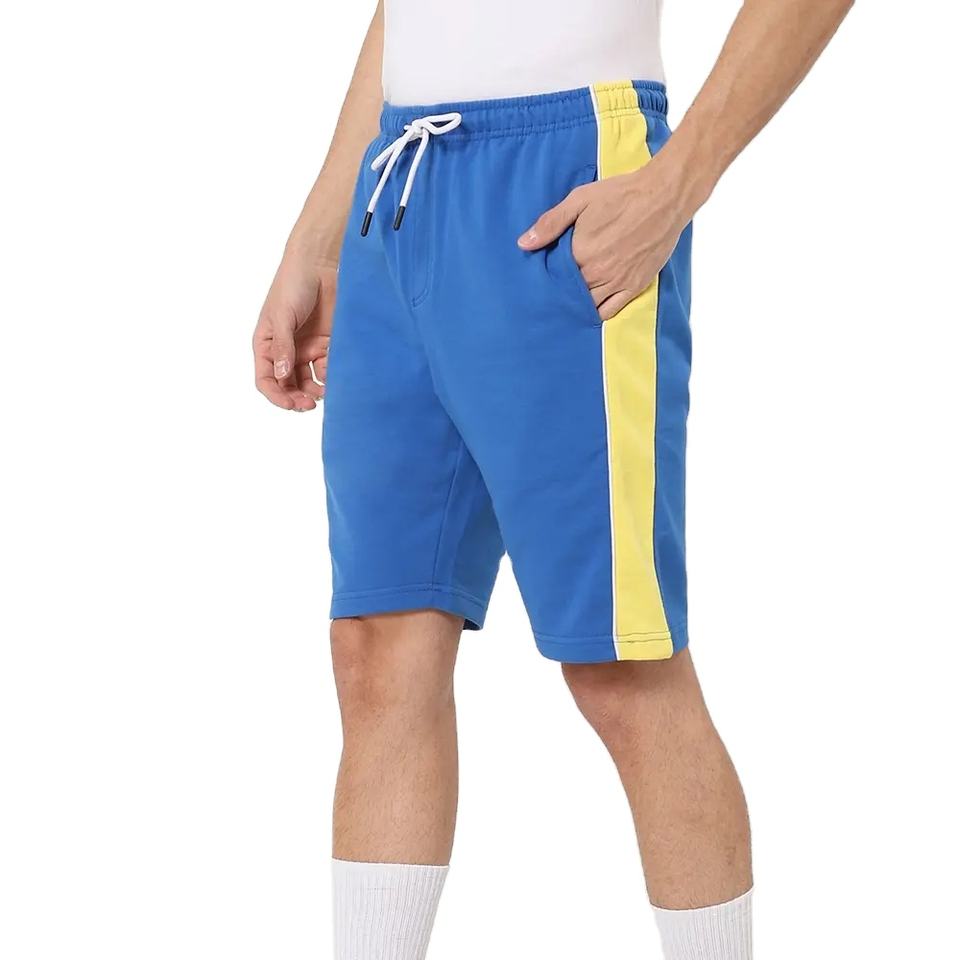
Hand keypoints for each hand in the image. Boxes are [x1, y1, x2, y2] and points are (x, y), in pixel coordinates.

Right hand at [253, 249, 336, 410]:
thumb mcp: (282, 315)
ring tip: (324, 393)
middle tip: (310, 405)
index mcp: (266, 345)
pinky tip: (335, 376)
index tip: (291, 405)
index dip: (276, 395)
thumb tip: (280, 375)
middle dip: (297, 397)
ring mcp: (306, 349)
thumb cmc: (292, 284)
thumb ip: (282, 346)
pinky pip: (327, 368)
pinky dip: (331, 375)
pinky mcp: (326, 344)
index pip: (266, 379)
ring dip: (315, 390)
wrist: (320, 264)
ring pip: (308, 381)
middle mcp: (285, 351)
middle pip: (288, 385)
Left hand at [518, 158, 690, 320]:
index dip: (549, 276)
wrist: (664, 197)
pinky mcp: (635, 286)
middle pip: (570, 293)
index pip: (554, 276)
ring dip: (578, 303)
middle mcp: (597, 272)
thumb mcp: (580, 200)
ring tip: (571, 299)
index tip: (546, 274)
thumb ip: (551, 223)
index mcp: (580, 253)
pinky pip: (611, 311)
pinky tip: (591, 308)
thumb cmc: (621, 194)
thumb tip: (524, 243)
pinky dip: (598, 312)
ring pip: (588, 305)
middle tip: (555, 288)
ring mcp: (617, 282)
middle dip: (562, 291)